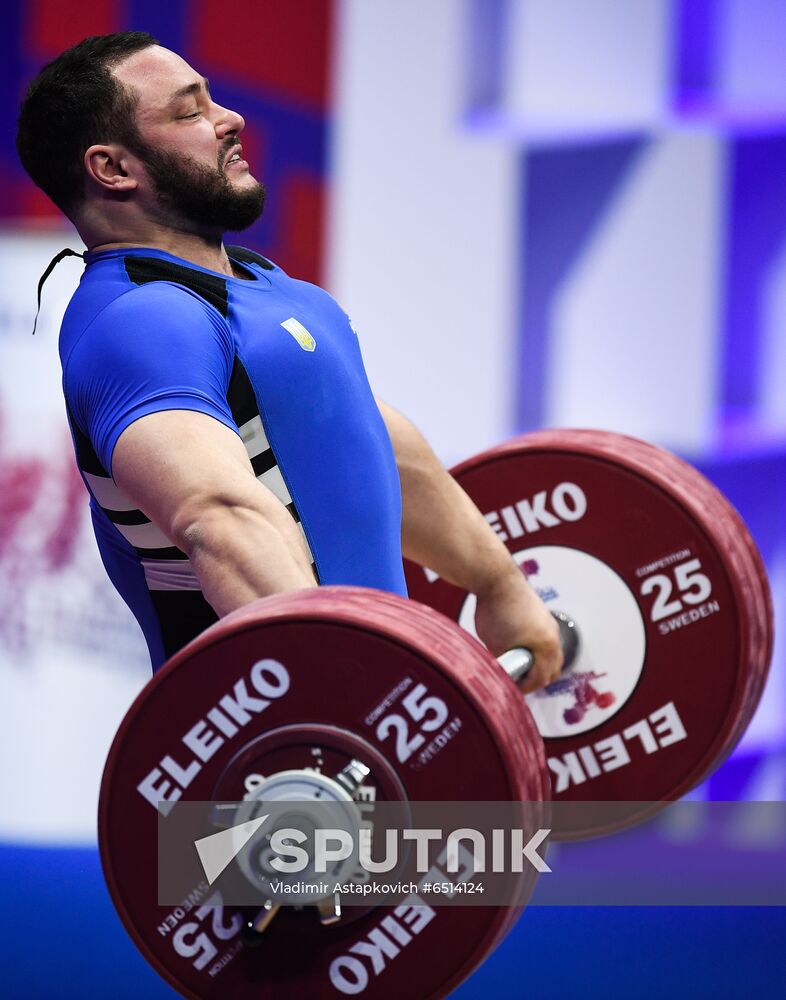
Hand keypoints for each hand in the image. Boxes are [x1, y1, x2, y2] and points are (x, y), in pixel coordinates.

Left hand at [473, 565, 562, 693]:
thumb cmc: (497, 610)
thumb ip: (505, 666)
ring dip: (537, 663)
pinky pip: (544, 639)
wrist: (496, 578)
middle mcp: (553, 635)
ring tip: (517, 666)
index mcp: (547, 647)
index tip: (511, 690)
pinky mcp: (541, 614)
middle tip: (516, 682)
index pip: (541, 679)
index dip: (524, 688)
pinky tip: (519, 647)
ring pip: (550, 654)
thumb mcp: (496, 647)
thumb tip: (504, 677)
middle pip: (552, 669)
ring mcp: (549, 623)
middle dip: (536, 678)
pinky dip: (536, 649)